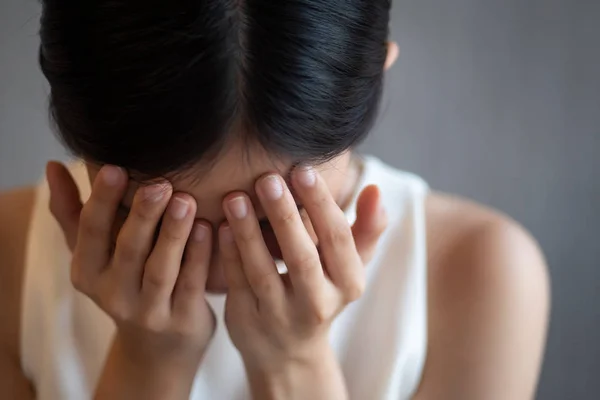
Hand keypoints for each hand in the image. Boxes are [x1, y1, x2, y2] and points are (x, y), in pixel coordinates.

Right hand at [46, 162, 214, 398]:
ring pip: (161, 269)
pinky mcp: (181, 320)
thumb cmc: (125, 283)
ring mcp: (149, 311)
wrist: (157, 348)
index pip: (90, 232)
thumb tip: (54, 166)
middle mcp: (114, 294)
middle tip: (160, 184)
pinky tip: (209, 228)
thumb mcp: (94, 254)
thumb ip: (74, 211)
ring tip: (186, 201)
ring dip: (174, 234)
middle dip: (143, 216)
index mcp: (88, 272)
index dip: (102, 201)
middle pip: (128, 250)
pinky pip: (191, 285)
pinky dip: (199, 257)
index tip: (115, 167)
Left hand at [219, 166, 386, 398]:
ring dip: (248, 233)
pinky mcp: (247, 321)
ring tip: (236, 198)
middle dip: (285, 217)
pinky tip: (220, 227)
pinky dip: (228, 255)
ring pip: (262, 272)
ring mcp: (279, 316)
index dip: (321, 205)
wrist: (290, 353)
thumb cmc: (322, 292)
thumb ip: (366, 228)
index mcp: (348, 284)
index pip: (337, 240)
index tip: (303, 170)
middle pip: (301, 257)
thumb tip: (373, 189)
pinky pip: (236, 285)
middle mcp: (317, 304)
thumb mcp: (350, 266)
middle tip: (267, 179)